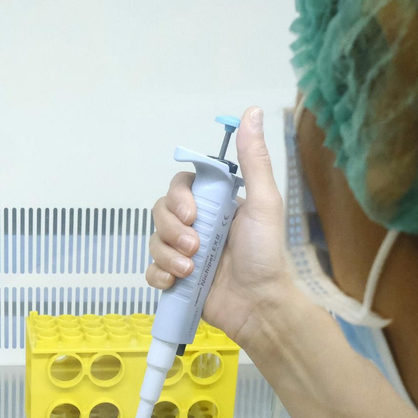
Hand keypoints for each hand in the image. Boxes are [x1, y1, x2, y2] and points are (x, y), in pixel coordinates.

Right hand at [146, 105, 301, 349]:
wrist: (259, 306)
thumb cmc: (266, 255)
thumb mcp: (263, 203)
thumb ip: (254, 159)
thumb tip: (252, 111)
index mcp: (216, 205)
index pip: (181, 187)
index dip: (179, 199)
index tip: (192, 214)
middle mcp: (198, 226)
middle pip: (161, 212)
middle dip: (172, 230)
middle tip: (195, 247)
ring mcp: (185, 254)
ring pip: (154, 241)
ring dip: (168, 255)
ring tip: (191, 270)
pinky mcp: (176, 280)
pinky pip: (151, 270)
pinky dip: (159, 275)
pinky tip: (175, 282)